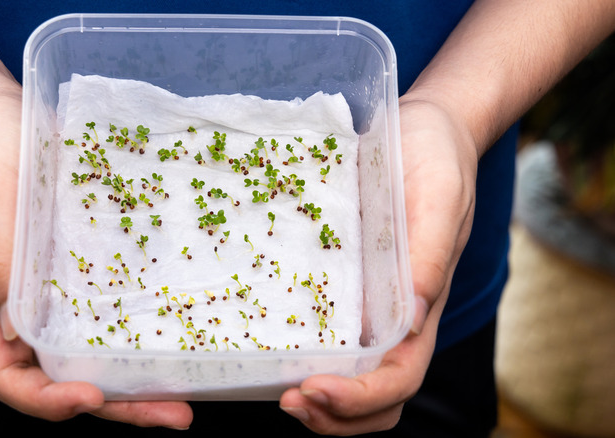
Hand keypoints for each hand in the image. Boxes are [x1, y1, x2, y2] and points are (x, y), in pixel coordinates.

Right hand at [0, 86, 192, 427]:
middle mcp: (27, 306)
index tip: (89, 396)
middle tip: (175, 414)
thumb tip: (21, 333)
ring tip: (192, 391)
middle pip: (66, 378)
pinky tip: (183, 334)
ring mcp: (60, 287)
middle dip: (119, 406)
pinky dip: (145, 330)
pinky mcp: (88, 262)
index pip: (8, 376)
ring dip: (141, 379)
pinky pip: (116, 306)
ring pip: (98, 352)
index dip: (44, 400)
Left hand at [278, 98, 478, 434]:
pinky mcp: (342, 280)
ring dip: (316, 398)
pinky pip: (323, 330)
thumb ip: (429, 256)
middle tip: (286, 401)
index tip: (313, 388)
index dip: (360, 398)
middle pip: (374, 396)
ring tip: (272, 389)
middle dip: (333, 415)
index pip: (399, 378)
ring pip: (348, 375)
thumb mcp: (439, 198)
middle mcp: (393, 317)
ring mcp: (367, 303)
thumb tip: (408, 319)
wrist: (425, 129)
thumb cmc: (439, 160)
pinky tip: (265, 345)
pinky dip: (299, 353)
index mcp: (422, 307)